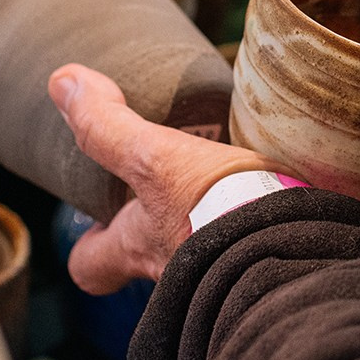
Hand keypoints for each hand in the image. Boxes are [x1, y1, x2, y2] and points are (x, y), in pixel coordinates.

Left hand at [50, 64, 281, 294]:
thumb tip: (62, 81)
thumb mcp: (155, 158)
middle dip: (155, 235)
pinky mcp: (268, 266)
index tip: (93, 229)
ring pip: (202, 262)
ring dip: (210, 232)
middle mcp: (174, 275)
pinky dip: (257, 233)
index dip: (88, 250)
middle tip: (169, 197)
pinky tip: (276, 203)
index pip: (91, 267)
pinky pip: (253, 255)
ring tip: (231, 190)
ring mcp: (221, 278)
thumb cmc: (216, 211)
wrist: (297, 249)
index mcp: (139, 248)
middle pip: (148, 265)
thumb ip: (107, 127)